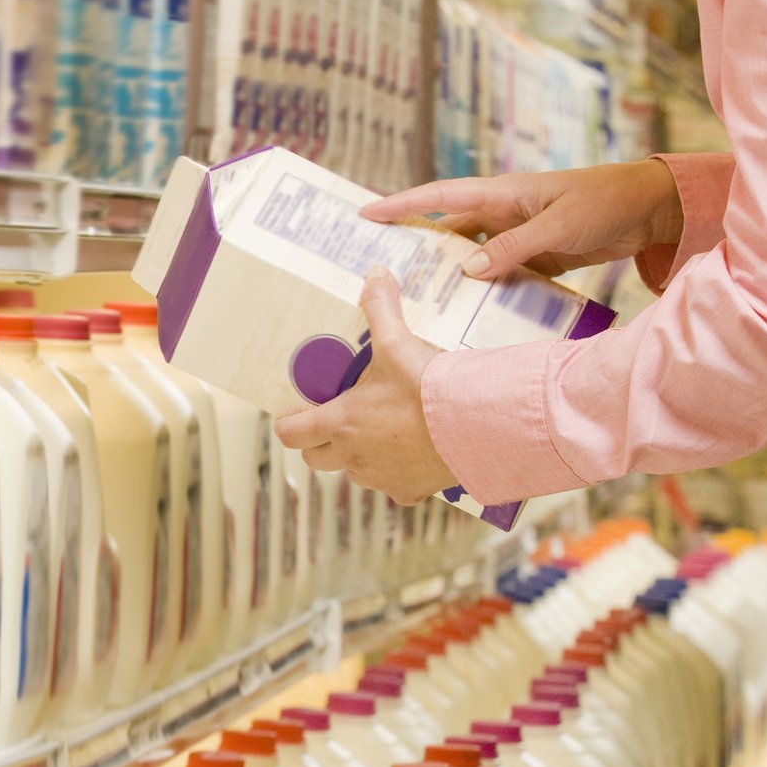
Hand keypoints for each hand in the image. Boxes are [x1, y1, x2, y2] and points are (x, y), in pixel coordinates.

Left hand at [275, 270, 455, 504]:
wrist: (477, 424)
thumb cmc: (430, 388)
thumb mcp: (397, 343)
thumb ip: (381, 309)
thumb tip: (375, 275)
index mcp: (339, 423)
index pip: (290, 434)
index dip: (289, 423)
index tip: (297, 413)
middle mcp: (352, 456)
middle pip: (315, 458)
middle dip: (320, 442)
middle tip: (338, 420)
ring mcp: (378, 478)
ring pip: (353, 473)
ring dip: (359, 457)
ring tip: (380, 432)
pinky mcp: (408, 491)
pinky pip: (393, 489)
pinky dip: (397, 476)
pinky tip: (413, 456)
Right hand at [360, 161, 683, 280]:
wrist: (650, 210)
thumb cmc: (606, 203)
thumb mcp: (559, 225)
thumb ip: (513, 248)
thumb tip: (466, 270)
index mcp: (502, 194)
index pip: (440, 197)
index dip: (402, 206)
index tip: (366, 215)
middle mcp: (502, 215)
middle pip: (447, 233)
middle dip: (414, 250)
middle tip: (381, 272)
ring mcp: (516, 237)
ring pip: (469, 259)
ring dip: (449, 279)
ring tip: (418, 304)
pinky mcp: (532, 258)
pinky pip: (496, 276)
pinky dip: (481, 293)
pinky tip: (468, 315)